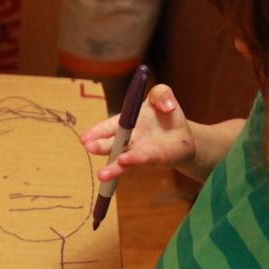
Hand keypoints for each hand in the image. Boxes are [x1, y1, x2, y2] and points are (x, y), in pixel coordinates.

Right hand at [79, 84, 195, 182]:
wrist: (184, 136)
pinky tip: (125, 163)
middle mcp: (129, 140)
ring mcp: (140, 152)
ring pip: (123, 160)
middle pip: (112, 144)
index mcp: (126, 123)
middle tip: (89, 148)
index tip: (84, 139)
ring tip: (102, 175)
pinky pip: (143, 161)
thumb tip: (167, 105)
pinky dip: (134, 162)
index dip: (96, 132)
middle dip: (100, 147)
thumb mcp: (163, 97)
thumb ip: (161, 94)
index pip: (108, 127)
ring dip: (113, 167)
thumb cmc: (166, 116)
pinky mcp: (154, 159)